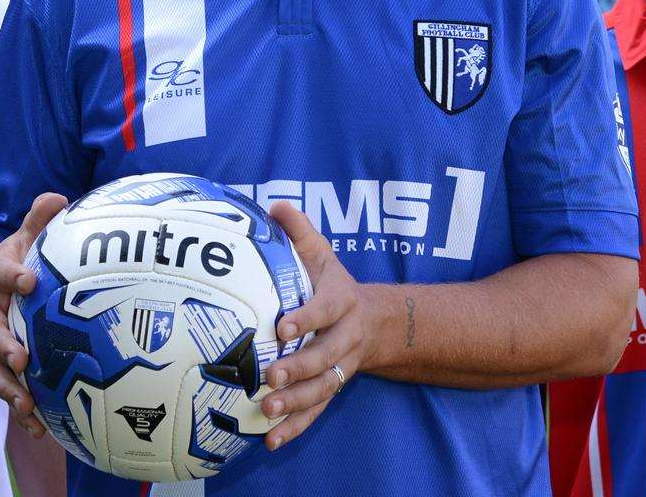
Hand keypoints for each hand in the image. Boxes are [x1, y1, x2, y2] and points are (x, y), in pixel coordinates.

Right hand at [0, 192, 67, 435]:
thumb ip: (39, 219)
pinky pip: (7, 389)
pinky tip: (40, 429)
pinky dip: (21, 409)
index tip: (30, 282)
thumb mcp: (26, 237)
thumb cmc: (18, 260)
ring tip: (28, 407)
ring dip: (9, 389)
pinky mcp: (1, 364)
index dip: (11, 278)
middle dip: (2, 346)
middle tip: (21, 359)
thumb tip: (57, 197)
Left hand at [260, 201, 375, 450]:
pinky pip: (317, 411)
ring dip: (296, 403)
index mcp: (341, 300)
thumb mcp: (323, 254)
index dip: (306, 317)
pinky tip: (271, 440)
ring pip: (323, 389)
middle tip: (270, 376)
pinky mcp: (333, 388)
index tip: (281, 326)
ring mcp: (341, 366)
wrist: (377, 323)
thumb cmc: (334, 284)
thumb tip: (274, 205)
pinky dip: (296, 427)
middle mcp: (346, 336)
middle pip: (325, 356)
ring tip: (268, 410)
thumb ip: (299, 231)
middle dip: (299, 368)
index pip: (325, 309)